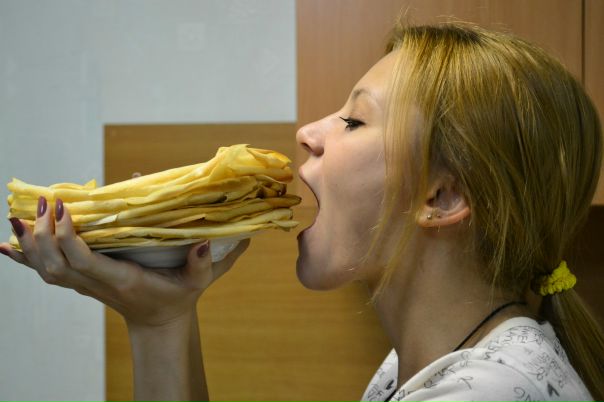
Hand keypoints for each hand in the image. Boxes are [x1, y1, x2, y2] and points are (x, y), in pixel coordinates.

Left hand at [0, 197, 249, 325]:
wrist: (158, 323)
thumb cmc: (177, 298)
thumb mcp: (196, 283)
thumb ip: (202, 264)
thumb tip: (202, 242)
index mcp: (122, 281)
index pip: (83, 261)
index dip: (67, 236)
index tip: (64, 208)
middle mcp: (96, 284)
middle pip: (54, 263)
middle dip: (42, 233)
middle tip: (44, 201)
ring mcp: (84, 286)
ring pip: (44, 269)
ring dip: (29, 242)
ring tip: (20, 213)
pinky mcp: (80, 282)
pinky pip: (45, 271)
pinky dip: (23, 258)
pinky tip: (6, 244)